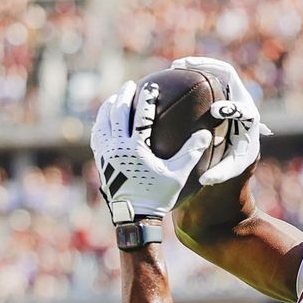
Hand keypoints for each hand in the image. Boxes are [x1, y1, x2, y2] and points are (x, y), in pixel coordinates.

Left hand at [91, 80, 211, 222]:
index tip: (152, 87)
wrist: (134, 216)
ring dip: (109, 107)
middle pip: (118, 113)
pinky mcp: (101, 161)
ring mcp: (106, 154)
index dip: (147, 99)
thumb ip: (192, 152)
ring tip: (114, 98)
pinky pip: (97, 137)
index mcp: (136, 148)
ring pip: (103, 122)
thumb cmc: (158, 196)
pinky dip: (100, 124)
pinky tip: (104, 121)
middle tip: (130, 85)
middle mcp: (118, 148)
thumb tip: (205, 132)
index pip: (142, 115)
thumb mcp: (178, 174)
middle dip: (124, 96)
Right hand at [169, 56, 270, 184]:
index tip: (215, 110)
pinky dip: (192, 72)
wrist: (243, 147)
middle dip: (210, 68)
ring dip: (198, 64)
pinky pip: (208, 75)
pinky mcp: (223, 90)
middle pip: (230, 77)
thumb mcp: (230, 170)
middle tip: (187, 69)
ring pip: (217, 71)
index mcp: (249, 119)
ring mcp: (233, 92)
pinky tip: (172, 74)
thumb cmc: (235, 159)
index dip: (231, 108)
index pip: (243, 109)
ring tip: (176, 65)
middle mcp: (243, 100)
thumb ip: (220, 174)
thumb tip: (205, 179)